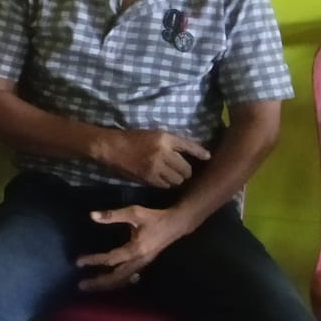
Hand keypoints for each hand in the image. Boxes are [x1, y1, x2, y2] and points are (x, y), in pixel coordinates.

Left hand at [75, 205, 190, 292]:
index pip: (111, 259)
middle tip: (81, 285)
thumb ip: (112, 215)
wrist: (176, 224)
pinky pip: (127, 277)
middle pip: (116, 277)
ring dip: (106, 284)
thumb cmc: (155, 218)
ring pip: (122, 279)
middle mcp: (139, 261)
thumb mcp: (134, 212)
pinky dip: (116, 281)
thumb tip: (92, 215)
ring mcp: (142, 264)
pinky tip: (107, 282)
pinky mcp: (143, 264)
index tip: (79, 262)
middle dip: (99, 282)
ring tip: (91, 286)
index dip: (94, 261)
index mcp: (136, 250)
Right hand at [93, 128, 209, 187]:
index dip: (201, 153)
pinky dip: (166, 183)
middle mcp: (163, 152)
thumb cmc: (133, 138)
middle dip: (186, 171)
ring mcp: (156, 166)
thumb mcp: (155, 135)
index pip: (190, 147)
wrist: (111, 148)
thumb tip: (193, 153)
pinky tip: (162, 179)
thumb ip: (173, 143)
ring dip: (177, 179)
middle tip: (182, 170)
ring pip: (177, 179)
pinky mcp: (148, 177)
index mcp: (165, 138)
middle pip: (186, 168)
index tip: (208, 158)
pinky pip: (165, 185)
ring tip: (171, 175)